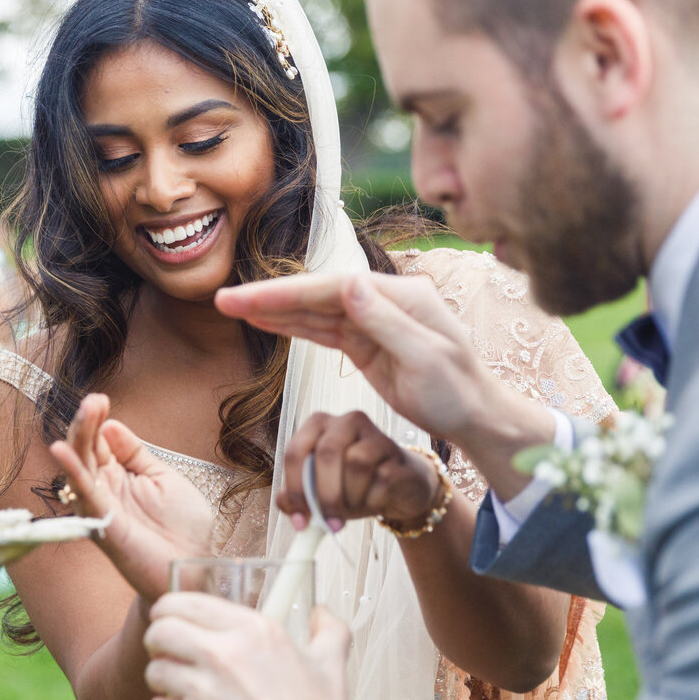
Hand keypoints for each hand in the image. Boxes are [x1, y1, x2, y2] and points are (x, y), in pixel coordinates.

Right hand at [49, 394, 215, 602]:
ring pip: (80, 468)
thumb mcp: (164, 478)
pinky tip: (63, 450)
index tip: (101, 399)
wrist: (192, 568)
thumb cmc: (182, 529)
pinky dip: (73, 472)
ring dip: (78, 438)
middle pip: (85, 451)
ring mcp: (101, 507)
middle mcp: (105, 490)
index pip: (99, 442)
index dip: (97, 420)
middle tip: (94, 400)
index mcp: (120, 477)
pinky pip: (84, 495)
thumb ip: (136, 454)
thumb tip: (112, 425)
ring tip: (85, 412)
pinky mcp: (103, 524)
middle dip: (87, 423)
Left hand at [145, 594, 351, 699]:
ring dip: (160, 677)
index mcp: (252, 630)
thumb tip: (322, 612)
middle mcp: (224, 654)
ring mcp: (205, 691)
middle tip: (164, 649)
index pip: (186, 602)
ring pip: (155, 670)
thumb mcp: (330, 662)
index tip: (167, 617)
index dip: (169, 609)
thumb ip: (328, 629)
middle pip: (161, 630)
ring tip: (172, 685)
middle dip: (157, 638)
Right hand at [218, 273, 556, 501]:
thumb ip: (386, 322)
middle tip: (223, 299)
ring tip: (231, 306)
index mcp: (401, 295)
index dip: (289, 292)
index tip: (251, 297)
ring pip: (315, 312)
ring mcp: (373, 321)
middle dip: (270, 297)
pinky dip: (293, 326)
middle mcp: (384, 301)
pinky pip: (322, 332)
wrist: (475, 416)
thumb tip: (351, 283)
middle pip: (318, 295)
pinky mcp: (365, 344)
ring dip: (274, 310)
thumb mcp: (426, 358)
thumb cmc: (458, 389)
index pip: (334, 288)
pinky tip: (265, 321)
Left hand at [280, 411, 441, 529]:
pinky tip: (375, 501)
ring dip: (352, 496)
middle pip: (327, 453)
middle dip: (325, 495)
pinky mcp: (397, 452)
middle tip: (329, 522)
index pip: (296, 451)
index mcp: (318, 425)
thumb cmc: (352, 487)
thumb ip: (296, 500)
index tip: (301, 519)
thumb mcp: (318, 493)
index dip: (295, 488)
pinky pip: (381, 478)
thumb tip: (293, 514)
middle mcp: (347, 421)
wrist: (398, 489)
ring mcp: (375, 434)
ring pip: (356, 463)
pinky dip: (373, 499)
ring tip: (355, 505)